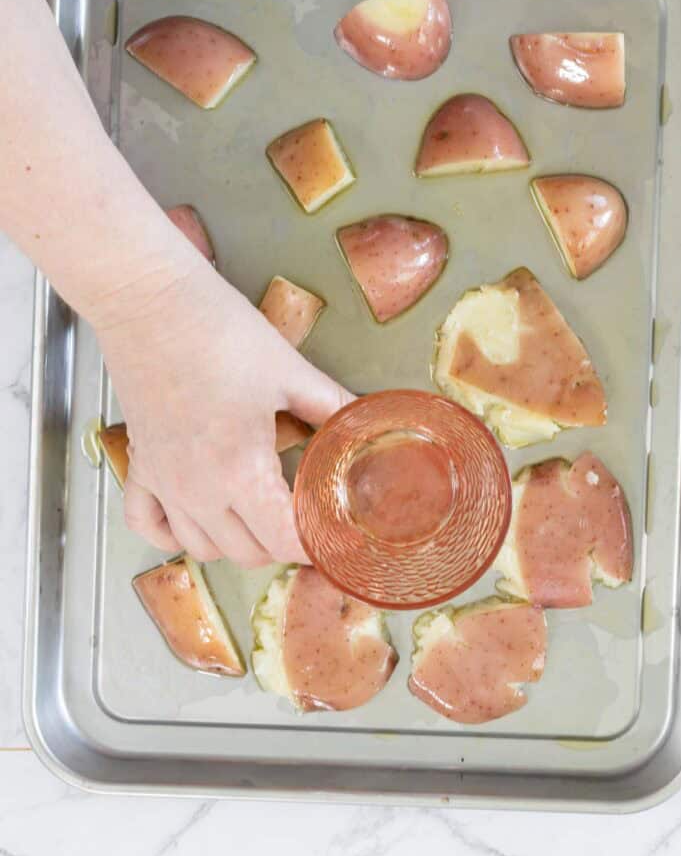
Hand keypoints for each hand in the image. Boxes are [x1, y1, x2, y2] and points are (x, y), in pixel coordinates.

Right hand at [96, 254, 353, 566]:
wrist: (151, 301)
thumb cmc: (218, 331)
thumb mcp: (290, 371)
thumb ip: (333, 406)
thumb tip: (366, 421)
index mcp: (241, 471)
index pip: (285, 541)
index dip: (317, 542)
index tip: (333, 531)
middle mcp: (198, 490)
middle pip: (249, 553)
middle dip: (283, 544)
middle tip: (305, 516)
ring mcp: (164, 482)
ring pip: (202, 547)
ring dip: (236, 543)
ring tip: (260, 516)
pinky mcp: (139, 464)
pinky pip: (147, 524)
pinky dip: (172, 533)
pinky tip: (197, 516)